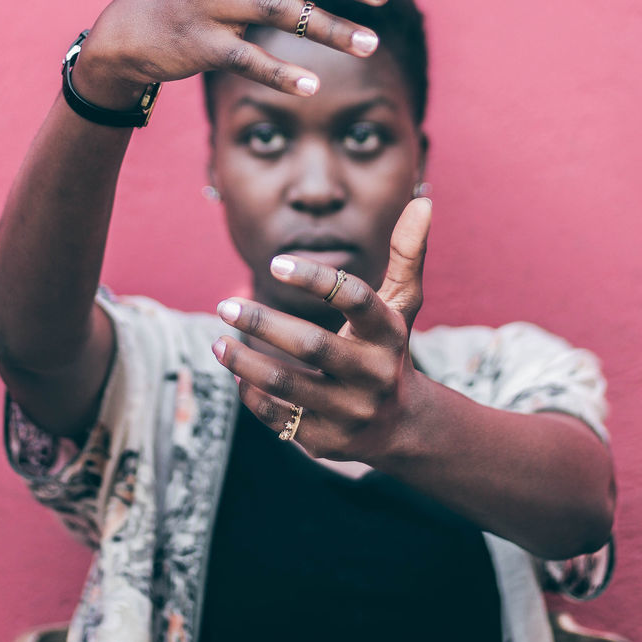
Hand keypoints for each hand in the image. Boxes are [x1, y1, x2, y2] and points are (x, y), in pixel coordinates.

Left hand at [211, 198, 432, 463]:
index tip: (275, 263)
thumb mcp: (403, 303)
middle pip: (312, 345)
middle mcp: (372, 373)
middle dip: (263, 323)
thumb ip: (407, 253)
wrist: (402, 425)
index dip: (314, 279)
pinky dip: (251, 393)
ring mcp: (349, 411)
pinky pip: (276, 416)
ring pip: (286, 385)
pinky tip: (237, 372)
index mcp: (388, 333)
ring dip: (245, 361)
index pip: (353, 298)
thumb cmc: (390, 346)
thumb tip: (423, 201)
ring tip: (218, 340)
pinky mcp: (325, 440)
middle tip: (225, 305)